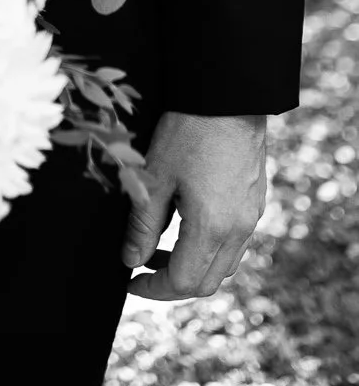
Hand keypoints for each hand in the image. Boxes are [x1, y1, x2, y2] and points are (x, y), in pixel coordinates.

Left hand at [123, 109, 267, 301]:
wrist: (227, 96)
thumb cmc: (187, 131)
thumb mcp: (154, 177)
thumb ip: (142, 225)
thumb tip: (131, 261)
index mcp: (212, 227)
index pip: (183, 281)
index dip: (153, 289)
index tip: (130, 282)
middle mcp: (239, 229)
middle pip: (208, 281)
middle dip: (172, 283)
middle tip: (141, 269)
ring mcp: (252, 216)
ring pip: (225, 264)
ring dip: (192, 266)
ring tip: (160, 248)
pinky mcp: (256, 201)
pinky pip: (235, 242)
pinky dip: (210, 247)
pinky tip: (187, 225)